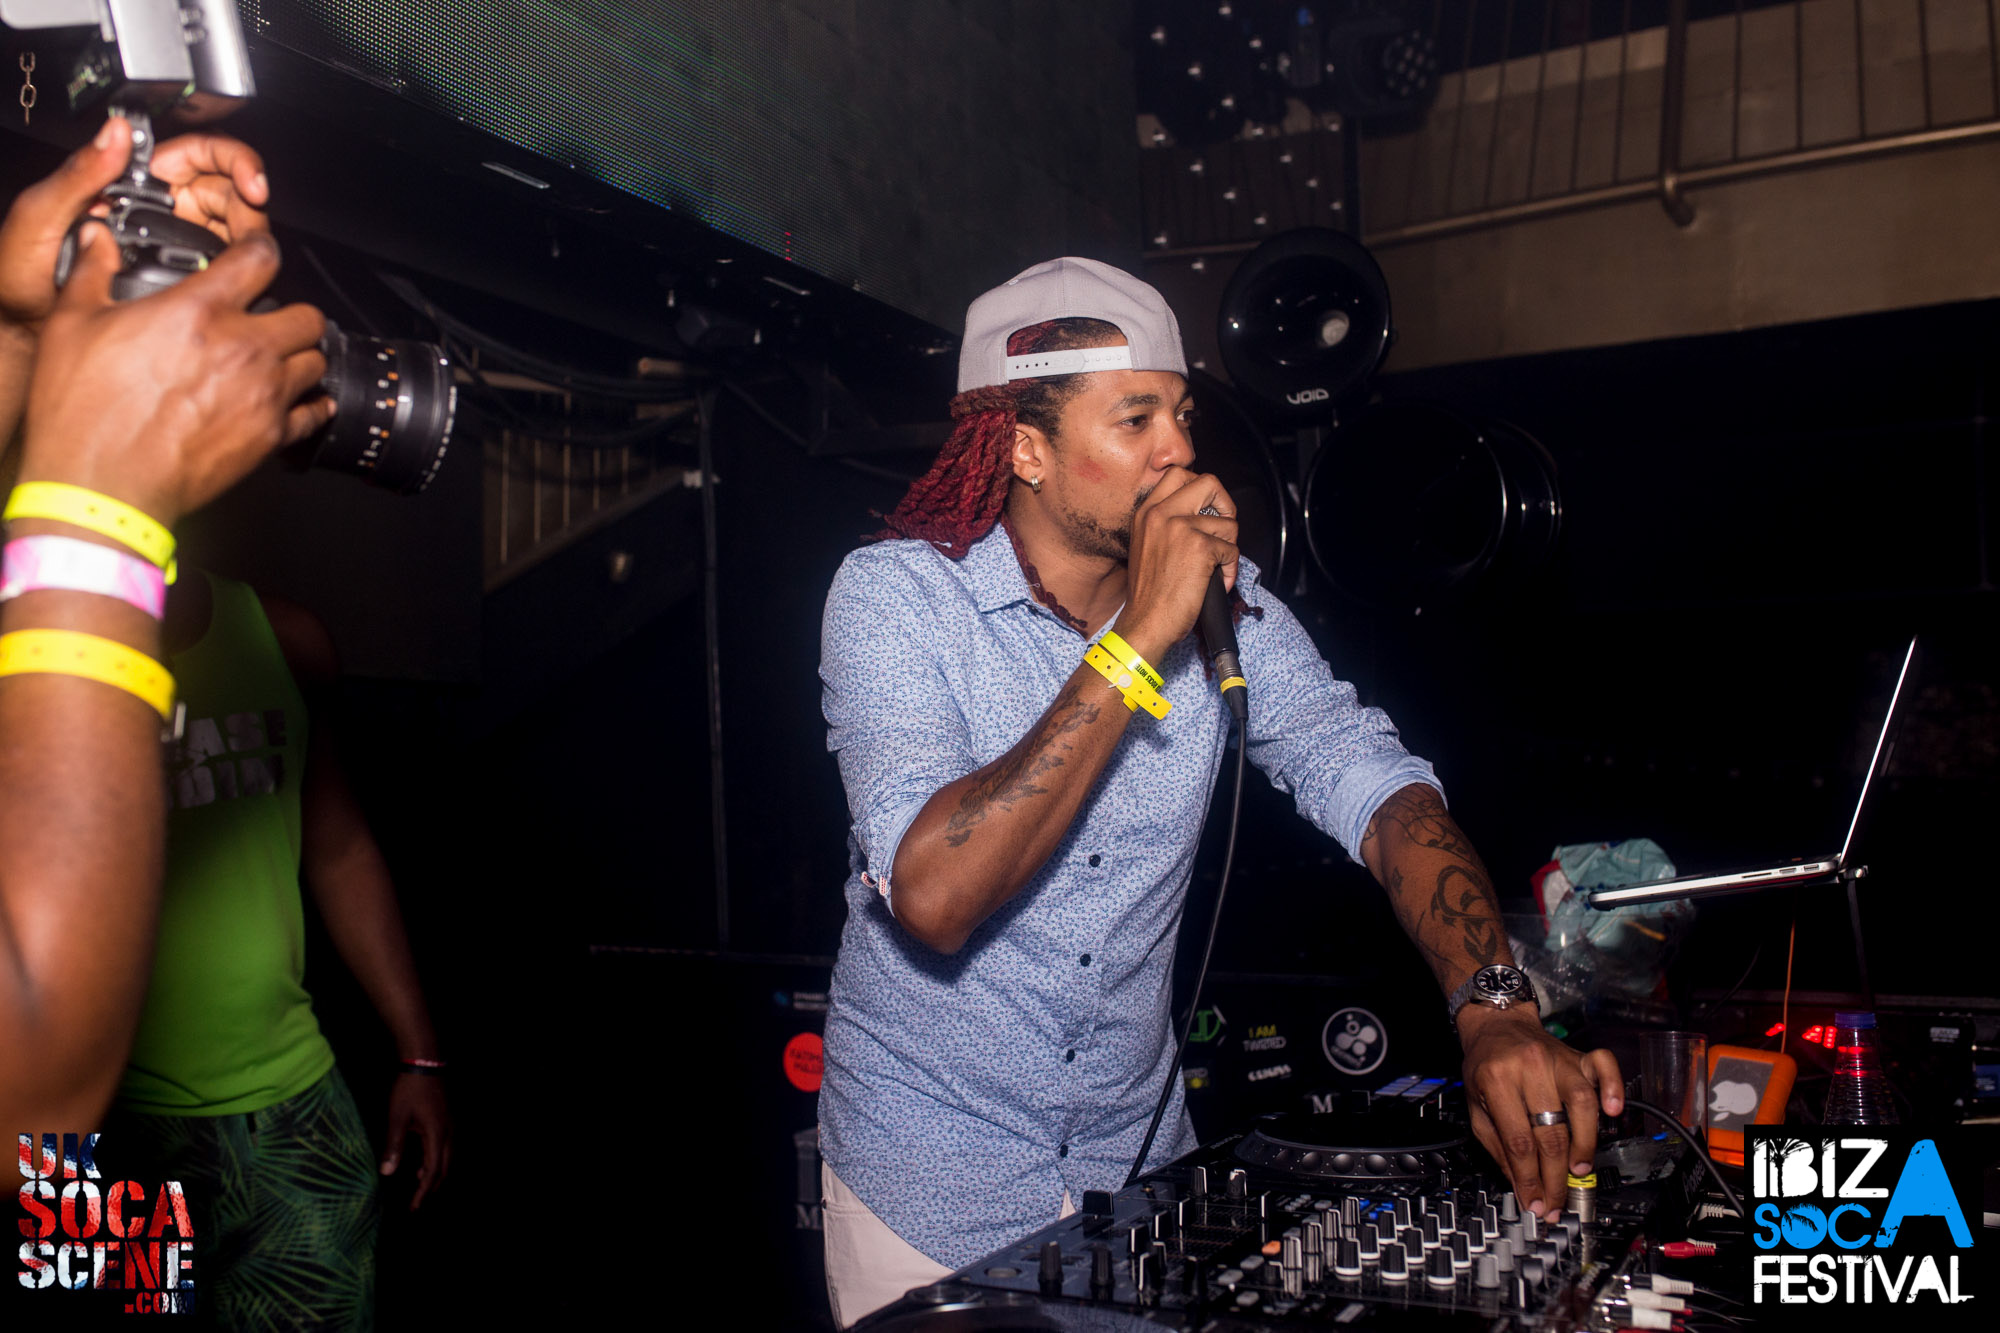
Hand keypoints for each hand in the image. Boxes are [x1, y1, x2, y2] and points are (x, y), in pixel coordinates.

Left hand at [0, 116, 269, 335]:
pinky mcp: (184, 280)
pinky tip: (238, 280)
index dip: (231, 160)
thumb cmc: (18, 278)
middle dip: (249, 199)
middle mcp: (158, 210)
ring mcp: (174, 245)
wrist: (24, 330)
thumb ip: (78, 174)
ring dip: (250, 236)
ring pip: (234, 227)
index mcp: (128, 182)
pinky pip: (226, 268)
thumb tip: (116, 132)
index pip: (195, 154)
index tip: (249, 182)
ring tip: (247, 254)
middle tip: (253, 220)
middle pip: (225, 188)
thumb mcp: (39, 216)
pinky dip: (242, 271)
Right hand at [17, 218, 332, 524]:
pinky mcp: (271, 436)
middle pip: (307, 316)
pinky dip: (312, 407)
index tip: (257, 255)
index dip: (261, 249)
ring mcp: (263, 393)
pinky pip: (315, 414)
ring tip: (277, 363)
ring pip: (317, 362)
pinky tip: (297, 404)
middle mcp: (244, 348)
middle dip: (291, 314)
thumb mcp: (72, 325)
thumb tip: (97, 241)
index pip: (259, 257)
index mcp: (200, 310)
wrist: (103, 483)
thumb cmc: (86, 411)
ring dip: (300, 359)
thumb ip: (93, 273)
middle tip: (270, 321)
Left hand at [380, 1073, 453, 1210]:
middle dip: (432, 1186)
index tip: (414, 1208)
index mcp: (437, 1134)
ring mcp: (452, 1125)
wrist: (426, 1061)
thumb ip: (394, 1145)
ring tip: (418, 1182)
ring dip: (435, 1173)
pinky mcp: (449, 1119)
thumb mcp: (397, 1117)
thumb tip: (387, 1173)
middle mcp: (449, 1132)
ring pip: (449, 1158)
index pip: (433, 1171)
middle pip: (446, 1168)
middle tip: (417, 1202)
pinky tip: (423, 1160)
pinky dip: (437, 1159)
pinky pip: (447, 1147)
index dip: (423, 1192)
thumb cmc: (409, 1088)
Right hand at [1114, 465, 1237, 660]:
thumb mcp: (1146, 544)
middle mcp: (1161, 513)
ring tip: (1215, 567)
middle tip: (1223, 525)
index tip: (1207, 507)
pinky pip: (1232, 549)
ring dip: (1228, 547)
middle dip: (1225, 503)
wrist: (1146, 622)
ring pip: (1227, 523)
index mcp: (1146, 512)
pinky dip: (1231, 569)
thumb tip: (1201, 512)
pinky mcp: (1200, 547)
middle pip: (1209, 481)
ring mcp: (1180, 527)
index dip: (1201, 487)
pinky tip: (1218, 581)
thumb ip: (1166, 522)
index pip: (1178, 473)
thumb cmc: (1148, 593)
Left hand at [1458, 1006, 1621, 1218]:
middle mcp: (1529, 1068)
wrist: (1496, 1023)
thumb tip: (1522, 1185)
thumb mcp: (1476, 1105)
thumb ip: (1497, 1146)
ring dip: (1584, 1143)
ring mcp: (1557, 1059)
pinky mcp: (1578, 1055)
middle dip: (1556, 1175)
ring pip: (1581, 1104)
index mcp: (1496, 1080)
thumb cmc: (1485, 1065)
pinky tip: (1613, 1111)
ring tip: (1579, 1170)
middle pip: (1550, 1131)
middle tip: (1557, 1200)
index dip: (1529, 1179)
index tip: (1535, 1203)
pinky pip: (1603, 1067)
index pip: (1518, 1141)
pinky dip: (1613, 1088)